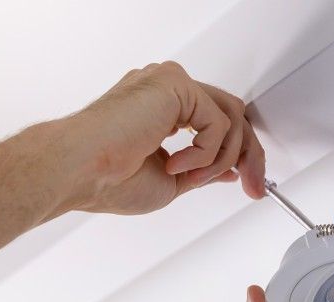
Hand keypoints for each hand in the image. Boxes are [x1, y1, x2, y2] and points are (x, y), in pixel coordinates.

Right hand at [66, 61, 265, 213]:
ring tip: (191, 177)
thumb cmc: (109, 179)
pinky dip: (204, 153)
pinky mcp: (175, 84)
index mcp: (164, 110)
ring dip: (221, 159)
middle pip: (233, 115)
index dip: (240, 154)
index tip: (250, 182)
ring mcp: (171, 84)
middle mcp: (168, 92)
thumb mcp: (173, 181)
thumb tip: (230, 170)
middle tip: (253, 186)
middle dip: (249, 155)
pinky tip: (175, 163)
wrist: (80, 171)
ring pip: (230, 118)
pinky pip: (217, 122)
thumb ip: (203, 170)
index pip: (219, 123)